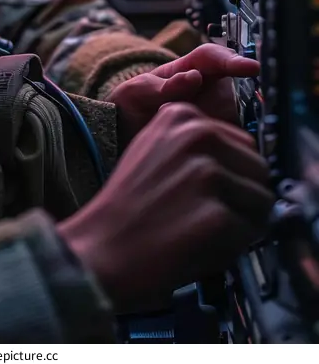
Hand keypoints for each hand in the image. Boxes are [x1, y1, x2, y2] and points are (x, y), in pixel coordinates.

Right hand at [58, 102, 273, 313]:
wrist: (102, 249)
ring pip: (261, 200)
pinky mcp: (217, 214)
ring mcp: (208, 174)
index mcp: (182, 115)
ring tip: (203, 230)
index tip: (206, 192)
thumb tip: (246, 157)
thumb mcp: (154, 148)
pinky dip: (234, 246)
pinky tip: (201, 246)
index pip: (243, 142)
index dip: (232, 175)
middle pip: (258, 168)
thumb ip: (195, 143)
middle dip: (243, 196)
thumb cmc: (129, 206)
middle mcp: (198, 135)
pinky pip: (251, 231)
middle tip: (208, 216)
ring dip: (242, 221)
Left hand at [109, 43, 257, 139]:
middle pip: (236, 90)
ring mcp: (215, 116)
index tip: (251, 68)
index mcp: (190, 70)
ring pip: (239, 118)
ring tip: (227, 145)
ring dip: (238, 130)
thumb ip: (162, 86)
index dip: (234, 61)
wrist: (121, 141)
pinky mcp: (218, 141)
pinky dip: (234, 150)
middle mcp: (209, 91)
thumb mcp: (136, 93)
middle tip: (245, 117)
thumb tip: (194, 78)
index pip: (215, 58)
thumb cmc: (130, 108)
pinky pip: (233, 143)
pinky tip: (229, 163)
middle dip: (245, 101)